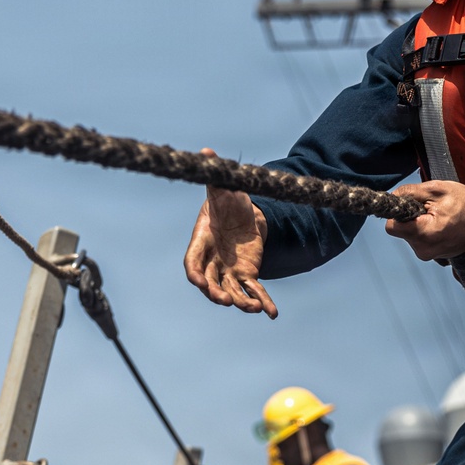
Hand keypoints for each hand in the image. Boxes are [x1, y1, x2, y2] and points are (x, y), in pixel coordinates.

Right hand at [184, 150, 276, 316]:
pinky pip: (253, 290)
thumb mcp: (223, 188)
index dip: (195, 273)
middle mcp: (213, 260)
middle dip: (216, 293)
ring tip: (252, 308)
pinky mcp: (246, 274)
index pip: (193, 262)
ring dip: (240, 301)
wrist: (243, 212)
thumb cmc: (227, 201)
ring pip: (231, 291)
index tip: (200, 283)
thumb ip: (215, 177)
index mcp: (202, 241)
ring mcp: (228, 270)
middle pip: (210, 283)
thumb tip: (207, 151)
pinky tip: (272, 313)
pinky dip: (262, 302)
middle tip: (225, 301)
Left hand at [384, 180, 464, 261]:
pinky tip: (442, 224)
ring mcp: (429, 255)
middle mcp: (424, 250)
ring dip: (419, 223)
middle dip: (410, 216)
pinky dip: (426, 230)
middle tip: (431, 208)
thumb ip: (411, 192)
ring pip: (409, 234)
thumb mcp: (438, 189)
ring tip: (440, 216)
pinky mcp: (433, 255)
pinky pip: (420, 240)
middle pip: (400, 230)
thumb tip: (393, 195)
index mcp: (424, 234)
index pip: (391, 226)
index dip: (397, 211)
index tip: (409, 204)